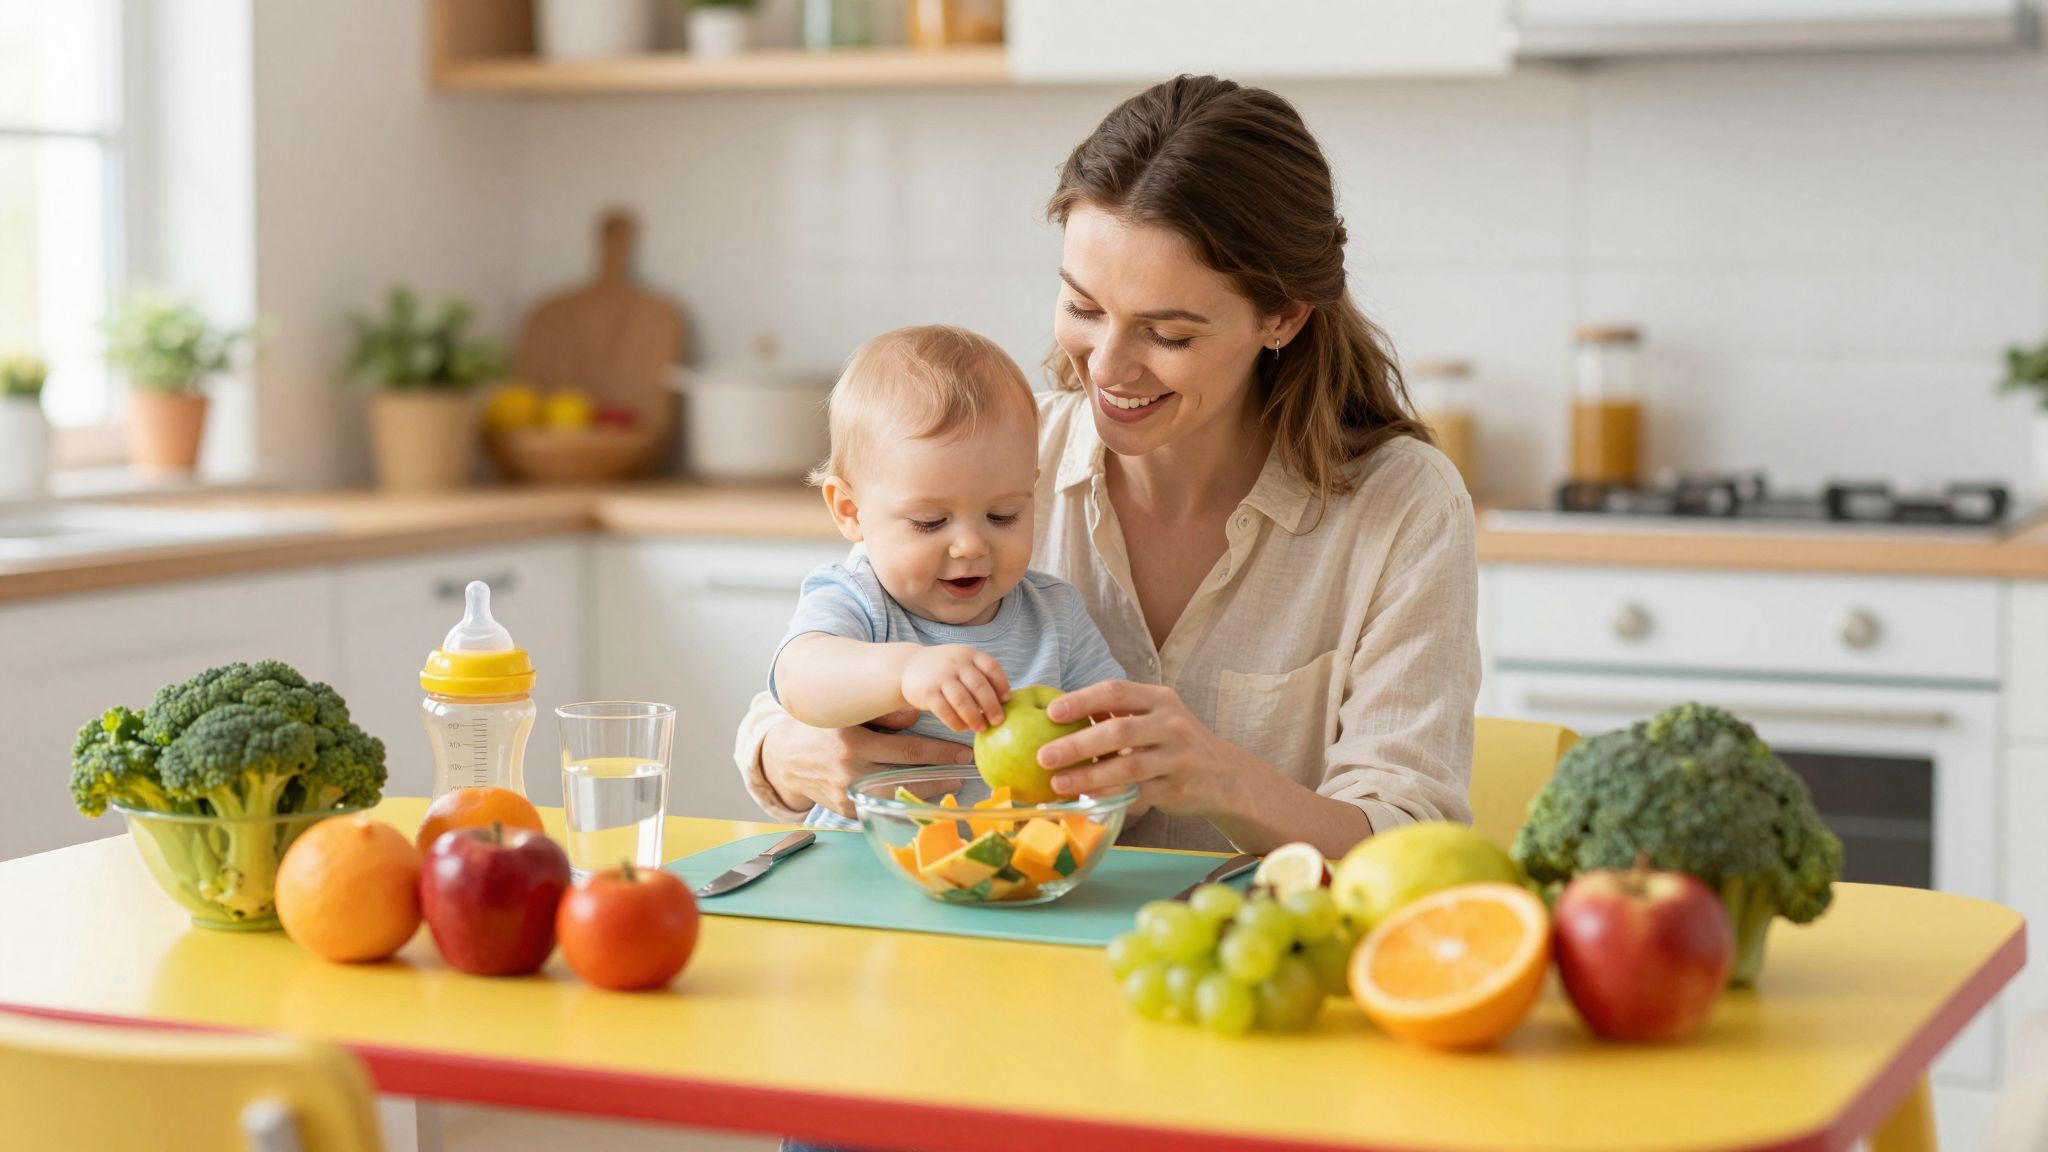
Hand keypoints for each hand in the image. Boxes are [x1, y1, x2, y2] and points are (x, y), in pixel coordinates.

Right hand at [761, 708, 975, 819]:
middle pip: (907, 775)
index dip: (939, 753)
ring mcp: (847, 794)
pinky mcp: (845, 811)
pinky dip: (902, 804)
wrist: (786, 758)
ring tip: (949, 784)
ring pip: (897, 795)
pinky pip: (880, 807)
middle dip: (940, 775)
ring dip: (927, 792)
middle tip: (964, 771)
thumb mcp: (849, 714)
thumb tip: (917, 714)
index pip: (907, 750)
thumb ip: (883, 715)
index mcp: (854, 741)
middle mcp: (850, 769)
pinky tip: (922, 799)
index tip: (963, 753)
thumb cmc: (823, 729)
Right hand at [900, 644, 1010, 732]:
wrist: (909, 665)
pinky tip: (963, 728)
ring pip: (962, 701)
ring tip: (981, 728)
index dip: (1002, 684)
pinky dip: (957, 722)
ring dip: (975, 718)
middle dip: (991, 706)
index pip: (991, 667)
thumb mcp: (963, 662)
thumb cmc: (946, 670)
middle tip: (998, 721)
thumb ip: (980, 675)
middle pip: (978, 686)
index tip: (1007, 700)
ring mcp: (940, 677)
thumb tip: (1004, 702)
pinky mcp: (927, 693)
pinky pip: (945, 712)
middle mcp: (955, 662)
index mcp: (969, 654)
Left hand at [1035, 681, 1252, 818]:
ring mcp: (1178, 757)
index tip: (1051, 713)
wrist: (1224, 775)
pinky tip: (1086, 801)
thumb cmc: (1173, 743)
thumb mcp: (1155, 718)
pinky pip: (1139, 794)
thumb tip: (1059, 714)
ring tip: (1057, 783)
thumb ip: (1118, 713)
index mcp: (1159, 699)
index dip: (1082, 700)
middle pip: (1118, 731)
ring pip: (1128, 767)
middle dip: (1077, 744)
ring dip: (1088, 776)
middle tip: (1044, 756)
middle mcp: (1172, 724)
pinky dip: (1111, 797)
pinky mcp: (1179, 788)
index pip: (1116, 691)